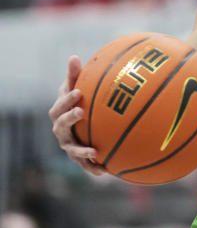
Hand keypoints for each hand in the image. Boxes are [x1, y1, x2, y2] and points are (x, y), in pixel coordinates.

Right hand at [49, 55, 106, 175]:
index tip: (79, 91)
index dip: (67, 99)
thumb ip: (75, 76)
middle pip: (61, 126)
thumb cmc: (80, 104)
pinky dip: (94, 169)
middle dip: (69, 119)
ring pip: (72, 151)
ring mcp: (70, 146)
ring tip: (94, 152)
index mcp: (60, 114)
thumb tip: (73, 56)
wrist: (81, 128)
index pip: (59, 106)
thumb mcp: (77, 89)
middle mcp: (62, 131)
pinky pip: (86, 166)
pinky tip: (106, 172)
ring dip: (82, 152)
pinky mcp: (80, 159)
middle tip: (81, 112)